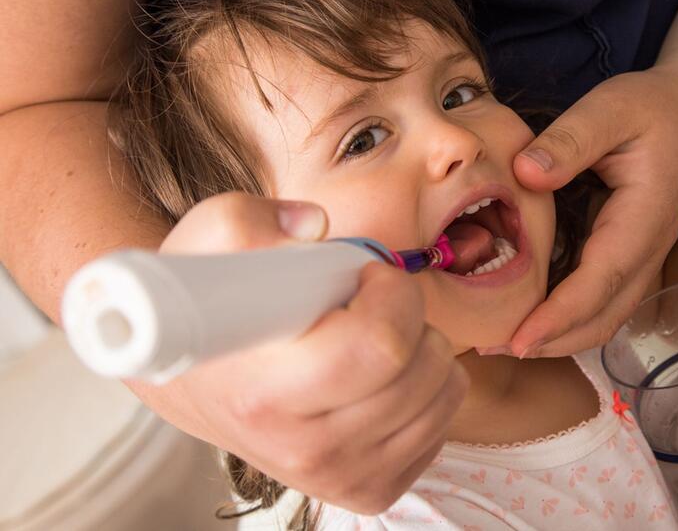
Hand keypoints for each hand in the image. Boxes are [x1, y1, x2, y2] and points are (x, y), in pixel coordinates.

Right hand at [129, 192, 469, 513]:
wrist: (197, 388)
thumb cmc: (212, 310)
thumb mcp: (208, 247)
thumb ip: (251, 221)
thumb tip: (314, 227)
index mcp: (266, 396)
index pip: (378, 346)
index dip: (390, 294)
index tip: (367, 276)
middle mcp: (307, 450)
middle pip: (423, 369)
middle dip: (411, 315)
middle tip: (369, 303)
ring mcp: (343, 477)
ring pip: (445, 393)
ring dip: (423, 350)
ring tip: (370, 339)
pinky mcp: (372, 492)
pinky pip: (444, 424)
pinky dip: (427, 390)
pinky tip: (378, 378)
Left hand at [506, 68, 677, 357]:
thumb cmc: (649, 110)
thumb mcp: (611, 107)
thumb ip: (571, 139)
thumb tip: (525, 173)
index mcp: (643, 219)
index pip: (600, 281)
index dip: (559, 316)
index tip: (518, 340)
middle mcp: (647, 252)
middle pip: (603, 318)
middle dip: (550, 342)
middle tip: (489, 348)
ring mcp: (641, 261)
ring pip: (603, 319)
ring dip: (557, 339)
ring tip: (501, 343)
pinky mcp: (628, 261)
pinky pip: (600, 305)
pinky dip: (566, 322)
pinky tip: (528, 318)